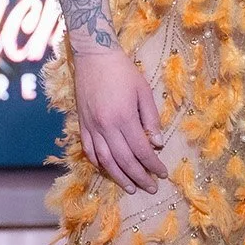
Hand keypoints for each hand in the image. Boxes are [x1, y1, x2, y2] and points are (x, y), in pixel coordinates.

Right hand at [73, 43, 167, 194]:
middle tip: (150, 188)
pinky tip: (107, 169)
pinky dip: (98, 163)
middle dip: (139, 177)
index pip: (141, 150)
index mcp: (123, 118)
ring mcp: (91, 127)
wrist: (93, 56)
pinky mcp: (82, 124)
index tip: (162, 174)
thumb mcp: (143, 91)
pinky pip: (89, 150)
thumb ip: (151, 118)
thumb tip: (157, 144)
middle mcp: (106, 126)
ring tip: (130, 188)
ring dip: (118, 177)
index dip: (153, 165)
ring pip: (105, 160)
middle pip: (124, 160)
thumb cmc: (123, 71)